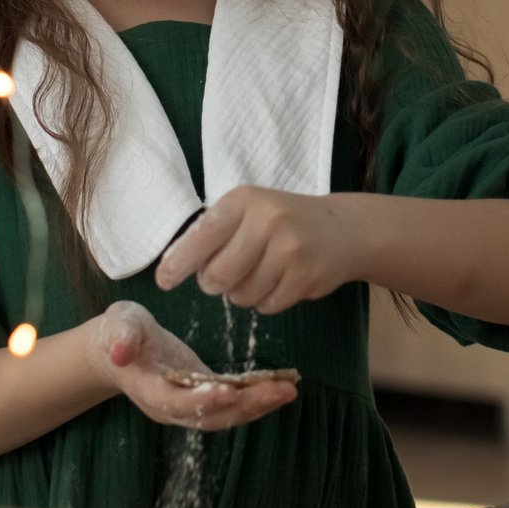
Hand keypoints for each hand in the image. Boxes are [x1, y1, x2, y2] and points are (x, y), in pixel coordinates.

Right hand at [86, 300, 297, 431]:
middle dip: (245, 406)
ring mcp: (187, 406)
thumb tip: (119, 352)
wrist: (118, 349)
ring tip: (287, 391)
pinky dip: (256, 398)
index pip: (175, 402)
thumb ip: (120, 337)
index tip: (228, 391)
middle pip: (208, 416)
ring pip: (224, 416)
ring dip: (257, 406)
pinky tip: (280, 386)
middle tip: (279, 391)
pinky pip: (231, 404)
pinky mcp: (202, 397)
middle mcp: (169, 407)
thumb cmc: (119, 332)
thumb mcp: (118, 325)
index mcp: (147, 389)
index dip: (200, 400)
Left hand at [154, 186, 368, 313]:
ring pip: (241, 295)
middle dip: (214, 284)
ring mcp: (289, 250)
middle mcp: (267, 221)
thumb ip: (216, 232)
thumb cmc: (285, 219)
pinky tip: (278, 282)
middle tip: (222, 278)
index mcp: (245, 200)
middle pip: (218, 275)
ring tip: (258, 274)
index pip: (202, 236)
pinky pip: (266, 306)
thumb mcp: (250, 210)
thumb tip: (174, 266)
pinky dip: (265, 302)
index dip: (179, 263)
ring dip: (242, 294)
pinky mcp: (305, 277)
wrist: (344, 228)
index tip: (164, 281)